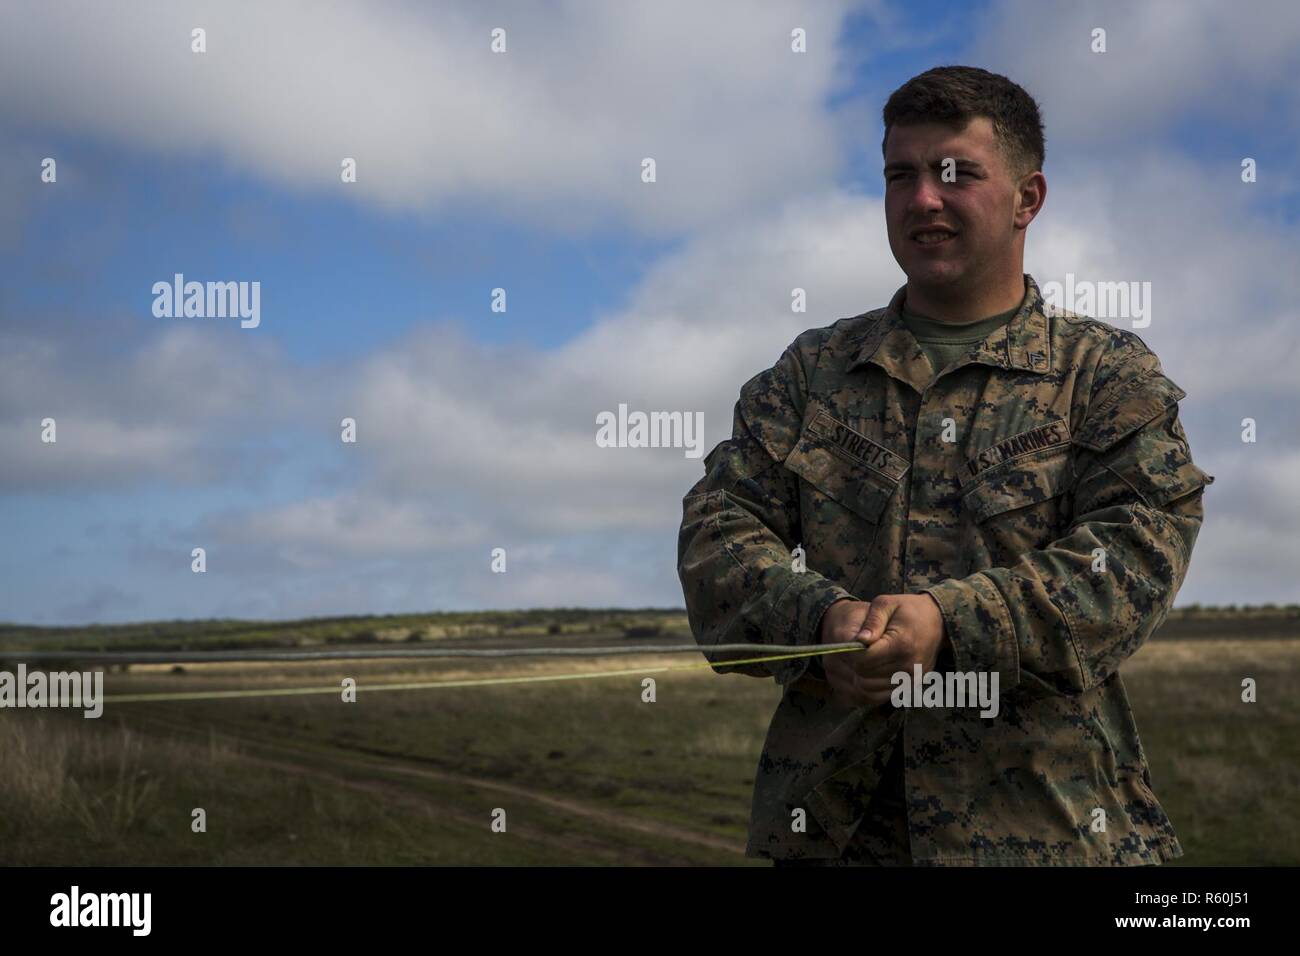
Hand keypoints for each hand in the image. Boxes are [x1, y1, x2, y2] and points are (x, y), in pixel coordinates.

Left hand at [819, 594, 947, 708]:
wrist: (938, 621)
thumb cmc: (908, 609)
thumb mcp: (886, 604)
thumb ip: (871, 621)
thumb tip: (858, 641)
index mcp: (901, 644)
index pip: (863, 661)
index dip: (851, 653)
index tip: (853, 642)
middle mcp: (909, 666)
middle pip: (864, 678)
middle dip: (854, 665)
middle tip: (855, 650)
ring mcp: (912, 679)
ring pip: (870, 690)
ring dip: (861, 677)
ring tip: (863, 657)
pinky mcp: (912, 686)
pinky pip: (881, 695)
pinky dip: (871, 686)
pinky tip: (871, 668)